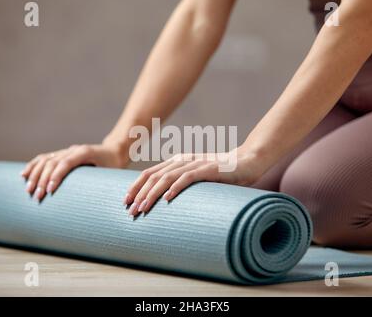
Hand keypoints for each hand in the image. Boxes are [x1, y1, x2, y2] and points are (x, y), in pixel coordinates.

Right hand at [21, 144, 127, 200]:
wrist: (113, 151)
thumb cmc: (113, 166)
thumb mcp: (111, 173)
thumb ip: (102, 183)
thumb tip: (97, 204)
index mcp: (85, 152)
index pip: (66, 163)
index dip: (56, 176)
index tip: (49, 190)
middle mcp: (73, 150)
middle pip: (52, 163)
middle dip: (42, 180)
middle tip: (38, 197)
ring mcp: (66, 151)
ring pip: (45, 160)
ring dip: (35, 175)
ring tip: (29, 190)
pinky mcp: (61, 154)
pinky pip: (43, 158)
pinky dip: (32, 166)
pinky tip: (23, 175)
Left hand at [124, 147, 262, 215]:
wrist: (246, 162)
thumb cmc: (221, 175)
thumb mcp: (196, 179)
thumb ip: (182, 184)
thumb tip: (165, 204)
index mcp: (177, 162)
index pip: (149, 173)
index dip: (135, 187)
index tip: (125, 202)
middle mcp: (182, 160)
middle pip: (153, 176)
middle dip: (139, 194)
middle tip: (130, 211)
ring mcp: (195, 163)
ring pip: (166, 178)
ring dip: (153, 194)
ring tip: (143, 208)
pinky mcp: (208, 169)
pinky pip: (188, 178)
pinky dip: (176, 188)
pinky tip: (168, 199)